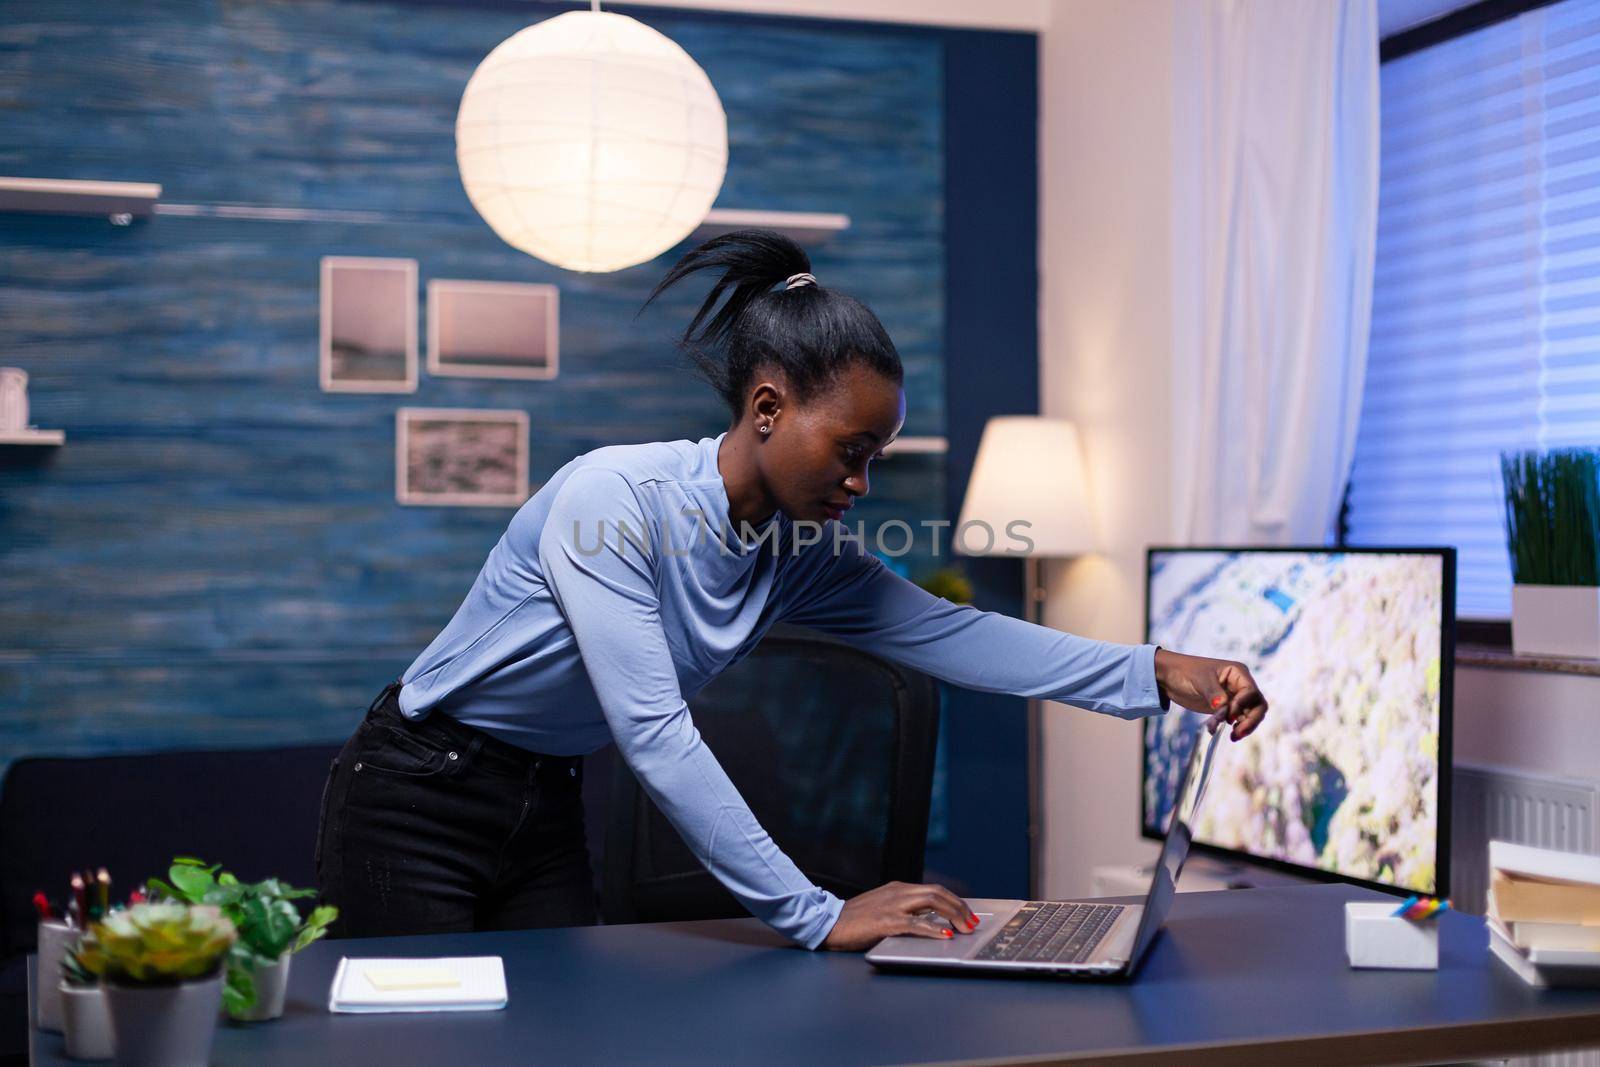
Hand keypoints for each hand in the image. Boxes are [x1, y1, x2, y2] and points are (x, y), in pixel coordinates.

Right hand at [820, 881, 979, 951]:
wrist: (829, 923)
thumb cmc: (855, 920)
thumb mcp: (883, 908)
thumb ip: (904, 910)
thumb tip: (931, 920)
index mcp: (898, 888)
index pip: (934, 890)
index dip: (955, 902)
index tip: (968, 914)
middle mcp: (898, 892)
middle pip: (938, 893)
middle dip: (960, 907)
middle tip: (973, 922)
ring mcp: (892, 906)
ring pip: (932, 902)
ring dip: (954, 914)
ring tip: (966, 927)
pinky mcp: (886, 922)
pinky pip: (915, 923)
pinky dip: (933, 929)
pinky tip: (944, 935)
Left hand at [1153, 648, 1268, 739]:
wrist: (1170, 676)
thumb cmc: (1185, 671)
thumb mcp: (1200, 680)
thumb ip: (1213, 693)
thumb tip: (1223, 706)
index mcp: (1238, 673)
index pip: (1251, 692)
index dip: (1242, 705)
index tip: (1229, 715)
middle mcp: (1240, 685)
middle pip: (1257, 705)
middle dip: (1251, 720)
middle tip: (1238, 733)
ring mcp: (1235, 697)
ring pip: (1250, 715)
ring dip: (1244, 726)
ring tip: (1233, 737)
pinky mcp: (1227, 708)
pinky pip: (1238, 720)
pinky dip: (1234, 727)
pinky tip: (1225, 733)